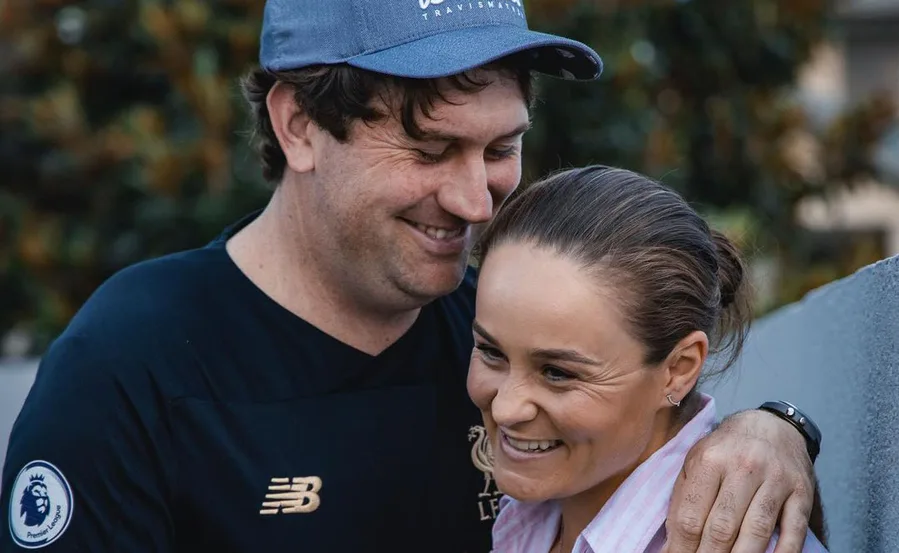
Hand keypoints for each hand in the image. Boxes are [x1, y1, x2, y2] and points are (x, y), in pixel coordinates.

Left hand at [662, 409, 814, 552]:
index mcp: (711, 460)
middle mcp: (744, 467)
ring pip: (756, 531)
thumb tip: (671, 542)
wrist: (773, 425)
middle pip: (722, 527)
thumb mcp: (696, 461)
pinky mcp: (802, 492)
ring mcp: (776, 480)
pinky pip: (793, 530)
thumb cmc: (726, 449)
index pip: (690, 516)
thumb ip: (682, 499)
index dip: (680, 547)